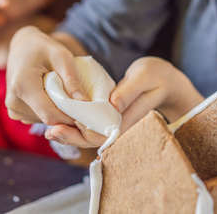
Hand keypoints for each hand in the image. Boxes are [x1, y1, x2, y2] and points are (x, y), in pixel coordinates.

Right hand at [5, 26, 89, 126]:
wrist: (22, 46)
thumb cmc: (43, 48)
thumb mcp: (62, 57)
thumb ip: (72, 80)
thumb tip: (85, 103)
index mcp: (23, 86)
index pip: (50, 115)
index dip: (71, 118)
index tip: (87, 114)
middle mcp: (13, 102)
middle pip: (48, 119)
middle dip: (67, 115)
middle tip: (79, 101)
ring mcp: (13, 109)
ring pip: (44, 121)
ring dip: (59, 113)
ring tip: (64, 94)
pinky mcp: (15, 111)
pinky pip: (38, 118)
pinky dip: (50, 111)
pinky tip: (54, 97)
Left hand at [47, 57, 203, 147]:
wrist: (166, 82)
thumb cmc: (156, 77)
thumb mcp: (145, 77)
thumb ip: (130, 91)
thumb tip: (113, 104)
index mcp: (128, 119)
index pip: (103, 134)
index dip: (83, 133)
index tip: (66, 124)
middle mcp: (119, 125)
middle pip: (92, 139)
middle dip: (71, 137)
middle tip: (51, 131)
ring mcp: (114, 122)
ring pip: (89, 135)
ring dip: (70, 133)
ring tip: (49, 129)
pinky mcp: (110, 116)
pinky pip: (91, 125)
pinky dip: (75, 124)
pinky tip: (61, 119)